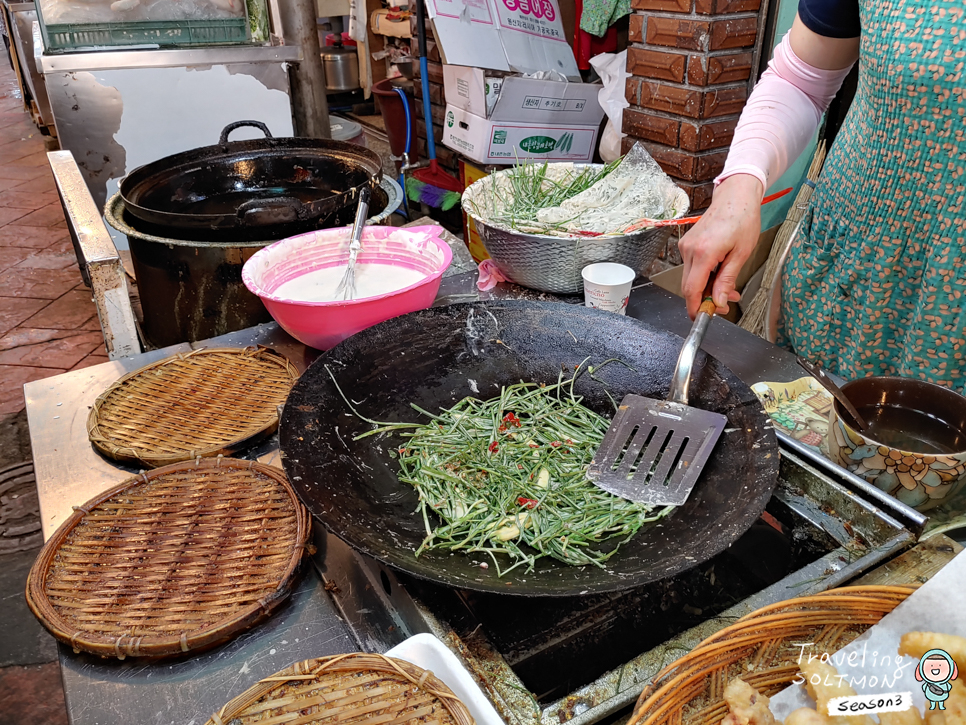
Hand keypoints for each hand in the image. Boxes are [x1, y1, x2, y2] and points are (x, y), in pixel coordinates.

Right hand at [678, 174, 763, 319]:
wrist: (735, 197)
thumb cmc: (742, 219)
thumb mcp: (741, 254)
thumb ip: (727, 280)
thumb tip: (718, 301)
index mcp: (704, 252)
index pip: (692, 290)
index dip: (695, 308)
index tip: (701, 319)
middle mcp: (689, 250)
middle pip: (689, 286)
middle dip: (704, 300)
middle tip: (724, 305)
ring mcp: (686, 246)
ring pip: (691, 278)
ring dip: (707, 288)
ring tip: (728, 288)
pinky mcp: (687, 244)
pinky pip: (692, 268)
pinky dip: (704, 276)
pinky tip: (719, 274)